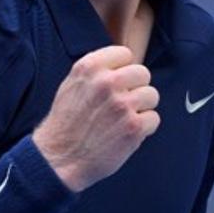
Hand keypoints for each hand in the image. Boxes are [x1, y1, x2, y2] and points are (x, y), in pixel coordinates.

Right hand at [32, 45, 159, 192]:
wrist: (59, 158)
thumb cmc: (65, 123)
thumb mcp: (71, 85)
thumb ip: (96, 72)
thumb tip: (123, 65)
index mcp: (89, 68)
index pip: (125, 54)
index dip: (123, 70)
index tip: (117, 84)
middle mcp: (106, 82)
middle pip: (142, 73)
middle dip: (136, 88)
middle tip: (122, 104)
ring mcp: (122, 104)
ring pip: (152, 95)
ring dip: (141, 108)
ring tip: (123, 120)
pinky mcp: (134, 127)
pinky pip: (154, 118)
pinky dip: (144, 128)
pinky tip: (126, 134)